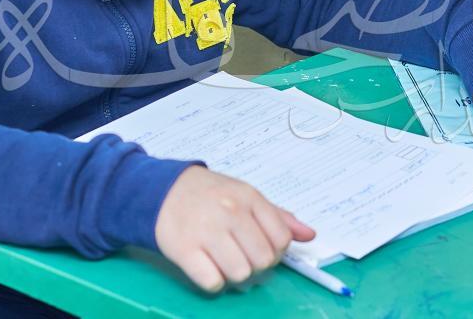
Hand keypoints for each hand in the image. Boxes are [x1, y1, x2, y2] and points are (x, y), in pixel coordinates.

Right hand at [155, 166, 315, 291]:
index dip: (275, 250)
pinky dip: (212, 280)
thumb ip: (278, 216)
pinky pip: (213, 282)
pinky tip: (206, 264)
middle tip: (239, 253)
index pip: (282, 239)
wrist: (162, 190)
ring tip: (222, 258)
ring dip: (233, 273)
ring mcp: (207, 231)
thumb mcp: (245, 195)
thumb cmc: (209, 195)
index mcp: (249, 198)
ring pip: (240, 274)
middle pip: (263, 260)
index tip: (260, 246)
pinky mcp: (185, 250)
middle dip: (255, 263)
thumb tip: (309, 235)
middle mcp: (230, 212)